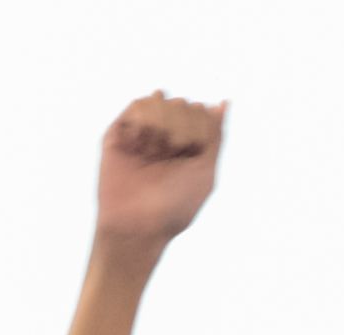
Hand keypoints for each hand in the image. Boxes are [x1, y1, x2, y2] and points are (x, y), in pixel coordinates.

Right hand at [95, 93, 224, 245]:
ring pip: (159, 98)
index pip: (201, 111)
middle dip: (181, 129)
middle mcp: (163, 136)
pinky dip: (143, 123)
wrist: (137, 226)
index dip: (199, 131)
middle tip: (171, 155)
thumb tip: (224, 102)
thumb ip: (216, 135)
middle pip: (182, 103)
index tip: (191, 156)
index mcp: (186, 145)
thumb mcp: (206, 171)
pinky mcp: (118, 134)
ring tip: (152, 153)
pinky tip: (138, 145)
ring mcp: (141, 133)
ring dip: (161, 126)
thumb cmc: (174, 207)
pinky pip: (138, 105)